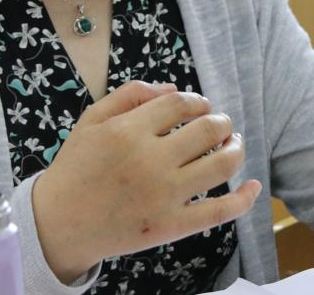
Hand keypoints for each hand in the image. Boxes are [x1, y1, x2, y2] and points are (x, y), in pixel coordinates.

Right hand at [32, 81, 261, 283]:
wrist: (58, 224)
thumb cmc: (76, 167)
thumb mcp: (91, 120)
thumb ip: (129, 95)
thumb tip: (173, 89)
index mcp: (129, 130)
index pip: (181, 104)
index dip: (198, 101)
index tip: (200, 106)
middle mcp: (150, 160)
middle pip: (207, 129)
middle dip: (222, 122)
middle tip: (220, 124)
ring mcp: (164, 195)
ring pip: (221, 164)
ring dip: (235, 148)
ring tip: (232, 144)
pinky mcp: (172, 225)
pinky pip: (219, 211)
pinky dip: (244, 199)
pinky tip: (254, 186)